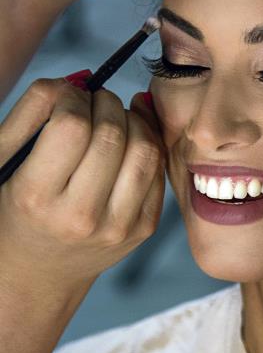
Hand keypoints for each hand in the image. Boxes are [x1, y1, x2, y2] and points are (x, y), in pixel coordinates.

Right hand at [0, 78, 164, 294]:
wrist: (38, 271)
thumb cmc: (15, 207)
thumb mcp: (4, 161)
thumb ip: (30, 112)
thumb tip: (75, 82)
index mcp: (36, 197)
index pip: (72, 126)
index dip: (73, 98)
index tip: (68, 97)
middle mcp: (80, 217)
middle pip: (113, 133)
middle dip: (105, 102)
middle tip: (92, 102)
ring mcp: (118, 227)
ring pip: (145, 149)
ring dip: (132, 119)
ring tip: (112, 118)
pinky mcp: (143, 229)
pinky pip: (158, 170)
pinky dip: (147, 143)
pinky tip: (129, 140)